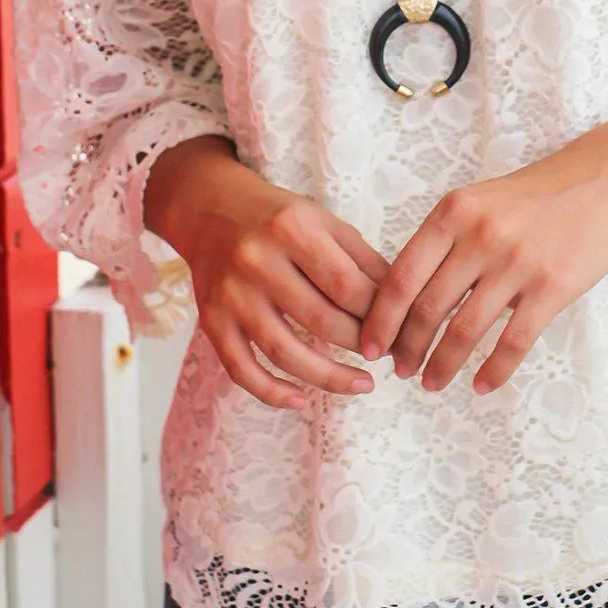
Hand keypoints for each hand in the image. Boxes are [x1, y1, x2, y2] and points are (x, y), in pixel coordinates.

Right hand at [147, 140, 391, 411]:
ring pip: (285, 352)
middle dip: (360, 345)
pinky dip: (271, 392)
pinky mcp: (212, 320)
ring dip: (328, 378)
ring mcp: (232, 294)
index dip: (378, 315)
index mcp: (292, 229)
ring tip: (361, 384)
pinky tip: (301, 400)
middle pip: (321, 320)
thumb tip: (399, 305)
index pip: (347, 285)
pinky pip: (242, 369)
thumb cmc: (276, 216)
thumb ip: (361, 259)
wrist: (208, 206)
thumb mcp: (322, 220)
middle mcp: (258, 261)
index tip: (398, 329)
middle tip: (383, 355)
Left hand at [358, 137, 607, 395]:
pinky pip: (514, 341)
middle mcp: (479, 236)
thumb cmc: (531, 198)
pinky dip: (494, 370)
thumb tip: (405, 298)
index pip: (402, 276)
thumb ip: (442, 242)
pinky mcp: (552, 287)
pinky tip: (481, 385)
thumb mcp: (476, 203)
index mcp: (452, 213)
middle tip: (401, 370)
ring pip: (465, 329)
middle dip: (408, 347)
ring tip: (432, 382)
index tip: (370, 346)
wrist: (599, 183)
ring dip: (443, 364)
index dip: (381, 318)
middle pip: (429, 307)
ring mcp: (517, 263)